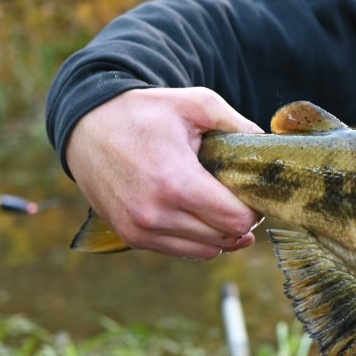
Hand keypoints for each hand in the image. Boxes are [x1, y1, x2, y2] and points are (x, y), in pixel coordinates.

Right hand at [65, 87, 262, 259]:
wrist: (87, 126)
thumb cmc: (145, 112)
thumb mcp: (196, 103)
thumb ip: (237, 124)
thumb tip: (268, 146)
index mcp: (176, 183)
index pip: (236, 220)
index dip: (254, 208)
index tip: (253, 192)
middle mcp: (155, 214)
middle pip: (224, 239)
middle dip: (241, 221)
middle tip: (242, 198)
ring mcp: (140, 230)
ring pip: (206, 251)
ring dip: (222, 234)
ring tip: (224, 208)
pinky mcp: (130, 236)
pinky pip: (181, 251)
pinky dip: (199, 240)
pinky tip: (203, 217)